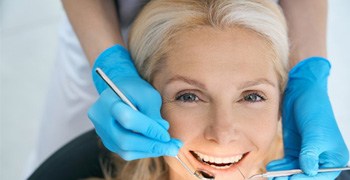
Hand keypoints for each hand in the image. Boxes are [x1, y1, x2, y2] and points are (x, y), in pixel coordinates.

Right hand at [88, 45, 181, 159]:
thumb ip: (154, 114)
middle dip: (151, 145)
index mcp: (108, 102)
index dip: (149, 129)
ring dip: (150, 151)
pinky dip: (144, 151)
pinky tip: (158, 147)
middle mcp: (100, 119)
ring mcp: (102, 133)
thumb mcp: (148, 95)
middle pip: (125, 140)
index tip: (167, 135)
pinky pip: (126, 152)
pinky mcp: (108, 141)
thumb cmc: (135, 90)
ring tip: (170, 148)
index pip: (128, 120)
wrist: (120, 90)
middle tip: (173, 147)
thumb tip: (163, 135)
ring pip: (125, 150)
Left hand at [267, 57, 348, 178]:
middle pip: (306, 176)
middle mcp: (321, 158)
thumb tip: (308, 171)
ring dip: (283, 174)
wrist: (301, 93)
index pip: (320, 176)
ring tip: (271, 175)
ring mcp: (306, 154)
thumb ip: (310, 153)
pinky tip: (272, 167)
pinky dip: (281, 166)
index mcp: (334, 157)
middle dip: (292, 178)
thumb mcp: (314, 133)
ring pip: (295, 171)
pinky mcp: (295, 149)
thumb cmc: (315, 110)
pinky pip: (288, 163)